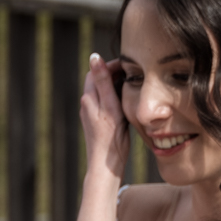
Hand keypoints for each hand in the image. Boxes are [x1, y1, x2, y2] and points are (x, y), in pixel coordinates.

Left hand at [80, 53, 126, 183]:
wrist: (107, 164)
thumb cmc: (110, 136)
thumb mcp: (109, 104)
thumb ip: (103, 81)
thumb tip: (94, 56)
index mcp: (88, 97)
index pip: (96, 71)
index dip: (111, 64)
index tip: (128, 64)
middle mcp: (87, 104)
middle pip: (99, 80)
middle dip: (114, 73)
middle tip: (133, 73)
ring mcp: (92, 113)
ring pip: (104, 92)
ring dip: (117, 85)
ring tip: (133, 85)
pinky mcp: (99, 122)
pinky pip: (107, 103)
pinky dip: (117, 98)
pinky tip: (128, 102)